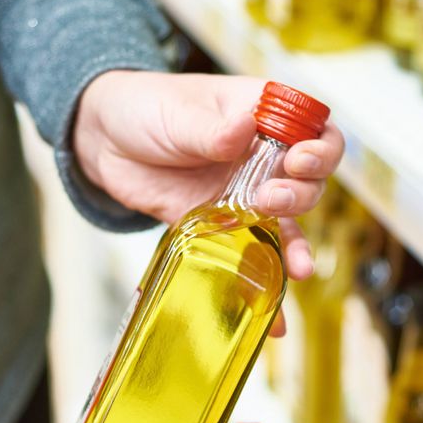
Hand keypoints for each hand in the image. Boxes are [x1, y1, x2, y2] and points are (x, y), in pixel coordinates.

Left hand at [73, 70, 344, 280]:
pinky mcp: (218, 227)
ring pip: (286, 224)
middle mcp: (262, 158)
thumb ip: (211, 129)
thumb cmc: (145, 107)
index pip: (316, 130)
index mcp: (263, 116)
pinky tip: (277, 316)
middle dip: (300, 195)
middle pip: (308, 181)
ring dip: (296, 246)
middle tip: (269, 200)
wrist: (102, 141)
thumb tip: (242, 129)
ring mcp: (243, 195)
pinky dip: (263, 283)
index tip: (296, 159)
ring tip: (297, 267)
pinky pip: (246, 255)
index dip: (319, 149)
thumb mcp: (178, 113)